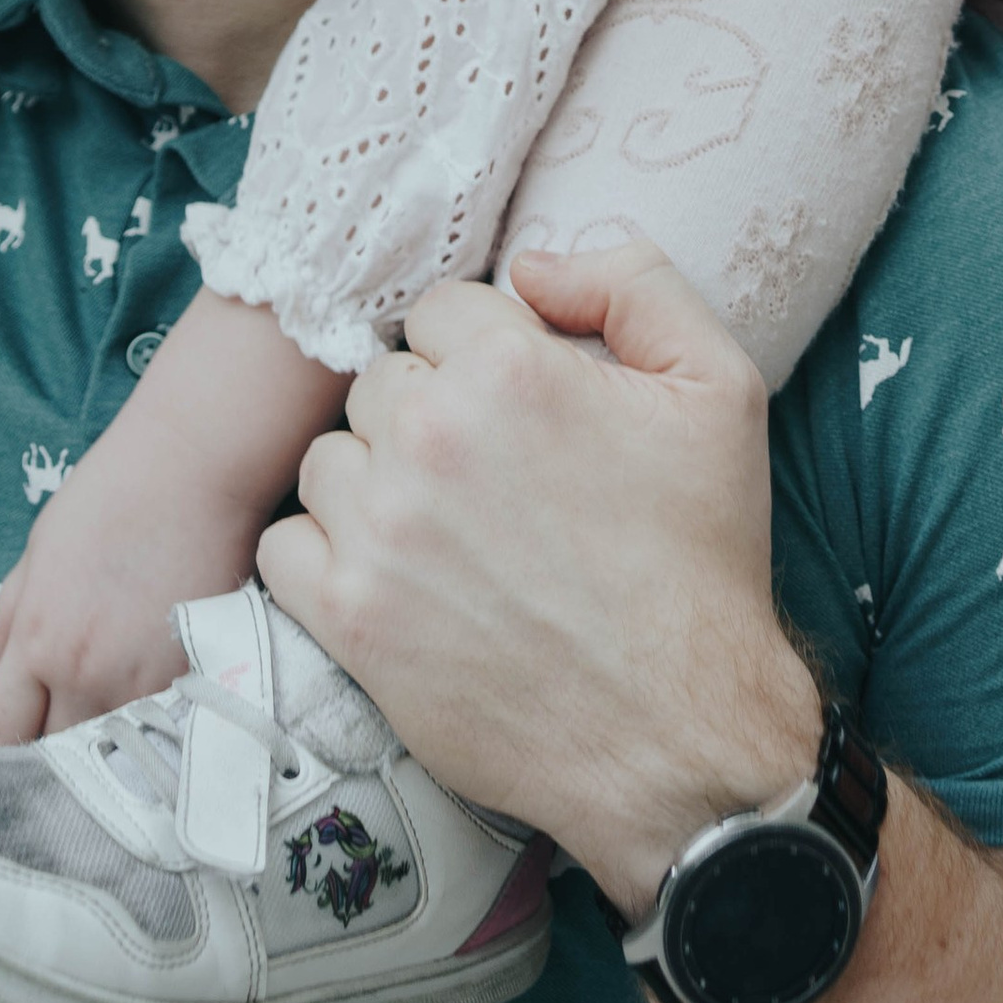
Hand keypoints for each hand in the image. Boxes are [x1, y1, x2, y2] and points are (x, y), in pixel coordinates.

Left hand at [0, 419, 259, 746]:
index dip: (1, 753)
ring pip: (111, 749)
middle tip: (61, 749)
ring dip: (105, 748)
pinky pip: (161, 726)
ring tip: (110, 736)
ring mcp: (142, 679)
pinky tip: (154, 713)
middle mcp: (84, 672)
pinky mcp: (192, 674)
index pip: (2, 732)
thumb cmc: (111, 496)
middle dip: (51, 758)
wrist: (195, 467)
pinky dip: (153, 728)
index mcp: (38, 640)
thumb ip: (7, 621)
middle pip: (54, 757)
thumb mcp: (38, 550)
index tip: (12, 756)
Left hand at [261, 240, 818, 914]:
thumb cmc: (702, 561)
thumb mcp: (719, 386)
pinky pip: (284, 546)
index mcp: (512, 371)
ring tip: (442, 528)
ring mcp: (381, 533)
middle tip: (491, 477)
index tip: (518, 407)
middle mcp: (432, 438)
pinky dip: (324, 553)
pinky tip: (386, 572)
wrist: (683, 736)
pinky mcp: (350, 620)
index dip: (482, 354)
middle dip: (430, 413)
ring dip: (374, 481)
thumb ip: (631, 282)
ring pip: (329, 458)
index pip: (440, 311)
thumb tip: (530, 266)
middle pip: (381, 380)